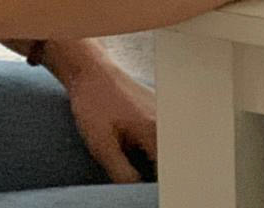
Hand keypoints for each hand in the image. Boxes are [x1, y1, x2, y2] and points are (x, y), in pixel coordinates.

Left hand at [47, 41, 157, 183]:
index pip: (169, 170)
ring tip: (143, 171)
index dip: (161, 187)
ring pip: (170, 147)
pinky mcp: (159, 109)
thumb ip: (123, 173)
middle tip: (141, 181)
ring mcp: (164, 112)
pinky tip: (143, 155)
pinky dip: (158, 149)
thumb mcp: (102, 146)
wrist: (91, 71)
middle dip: (163, 175)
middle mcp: (166, 120)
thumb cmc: (94, 104)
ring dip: (161, 161)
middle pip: (173, 158)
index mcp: (155, 131)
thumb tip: (137, 192)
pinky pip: (165, 136)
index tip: (152, 193)